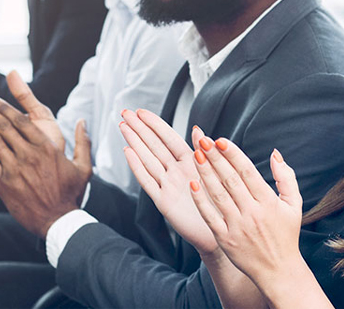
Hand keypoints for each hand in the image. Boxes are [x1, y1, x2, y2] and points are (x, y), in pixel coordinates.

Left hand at [0, 91, 91, 236]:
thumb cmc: (71, 193)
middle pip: (2, 127)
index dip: (3, 107)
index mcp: (47, 147)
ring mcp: (14, 168)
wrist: (57, 221)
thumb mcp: (84, 167)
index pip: (21, 121)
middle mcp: (29, 154)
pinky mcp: (3, 182)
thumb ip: (83, 142)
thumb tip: (82, 121)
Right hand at [120, 109, 217, 254]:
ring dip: (135, 142)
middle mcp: (175, 171)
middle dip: (139, 128)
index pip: (168, 138)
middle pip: (153, 145)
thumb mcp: (214, 172)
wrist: (221, 232)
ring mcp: (167, 185)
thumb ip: (204, 150)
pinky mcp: (163, 202)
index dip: (154, 124)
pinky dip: (137, 167)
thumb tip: (197, 128)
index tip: (141, 111)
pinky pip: (147, 182)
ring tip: (123, 126)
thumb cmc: (220, 202)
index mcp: (190, 162)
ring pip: (147, 159)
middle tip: (124, 112)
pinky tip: (128, 152)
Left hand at [190, 138, 303, 289]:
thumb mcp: (294, 205)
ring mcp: (237, 226)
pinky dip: (200, 201)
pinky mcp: (225, 239)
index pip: (247, 172)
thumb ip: (286, 177)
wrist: (279, 272)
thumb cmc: (286, 235)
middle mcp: (252, 212)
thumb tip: (275, 153)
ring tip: (195, 155)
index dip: (233, 154)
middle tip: (202, 140)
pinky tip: (192, 184)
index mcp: (268, 202)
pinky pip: (210, 217)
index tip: (220, 140)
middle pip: (230, 179)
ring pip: (218, 195)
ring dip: (205, 173)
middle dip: (215, 158)